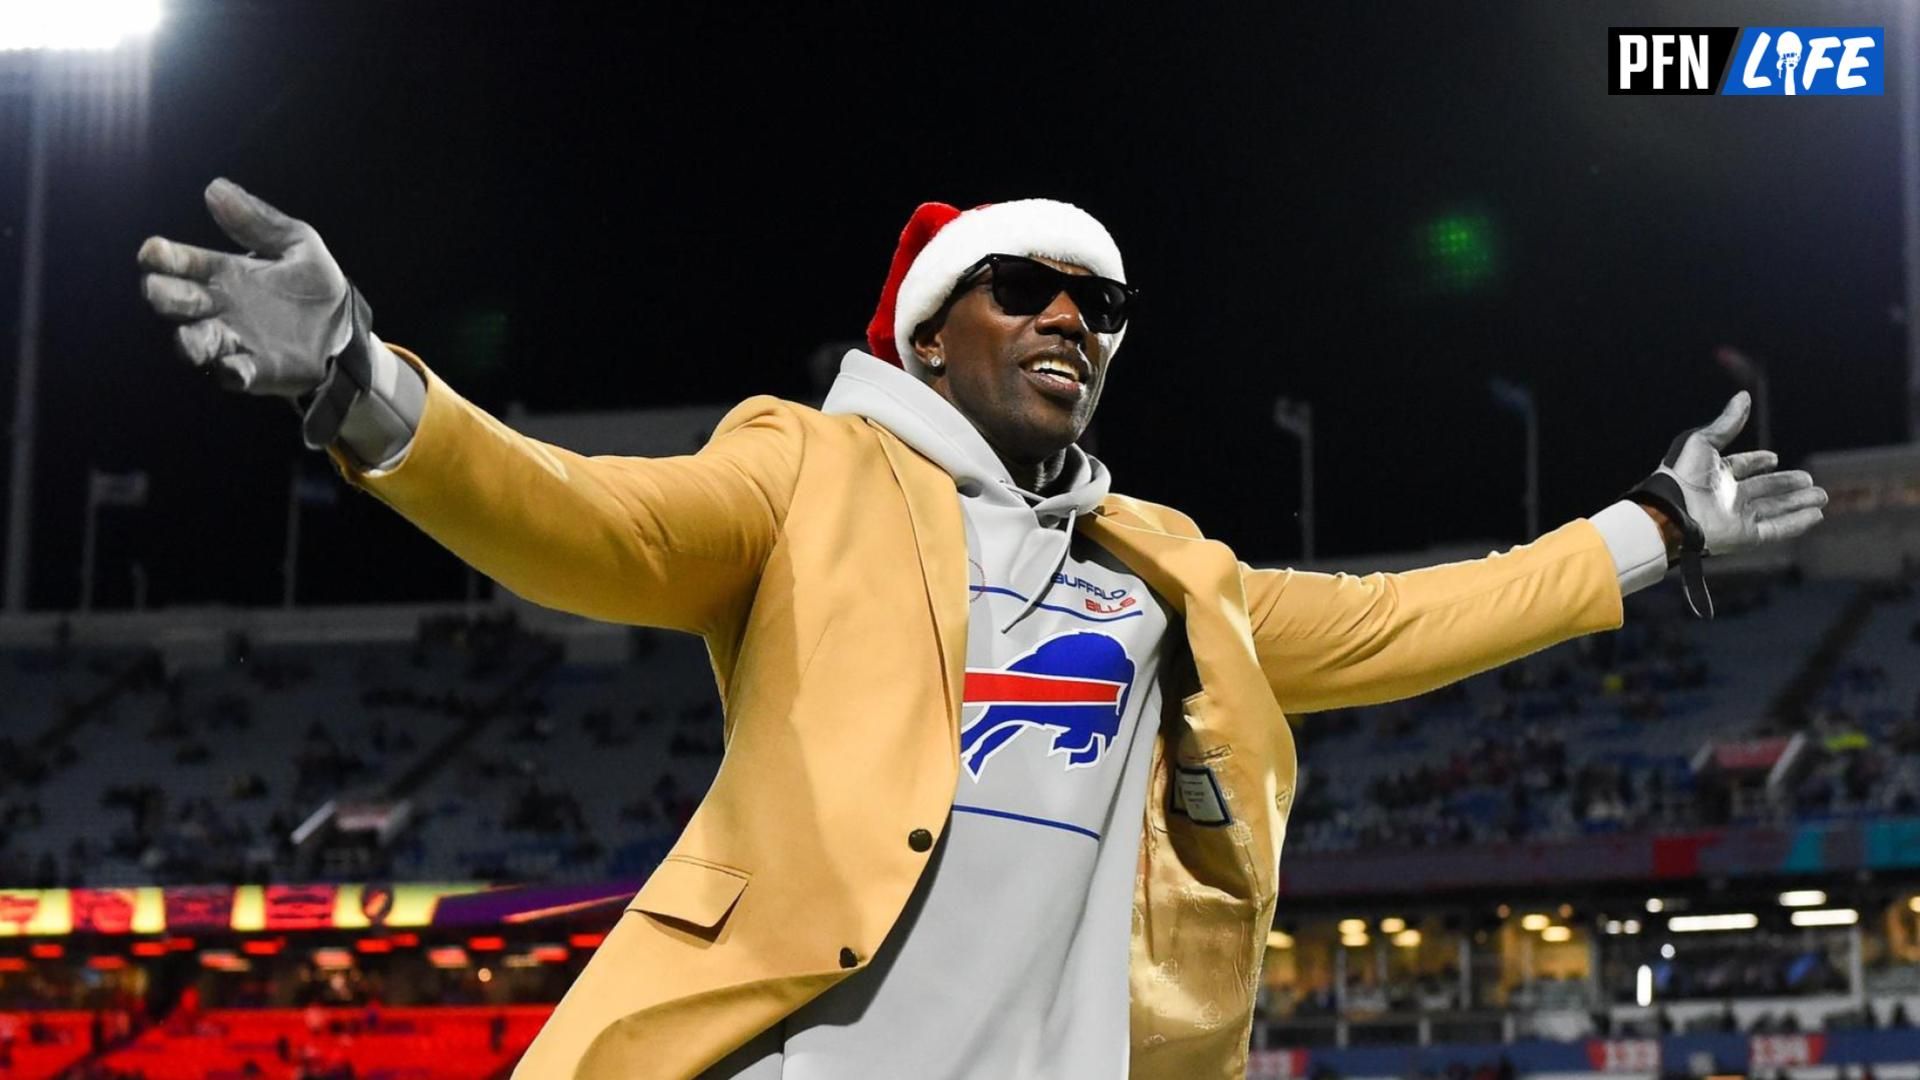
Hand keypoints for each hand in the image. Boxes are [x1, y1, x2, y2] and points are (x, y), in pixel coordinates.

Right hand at [137, 178, 353, 397]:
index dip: (164, 257)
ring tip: (188, 338)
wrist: (345, 331)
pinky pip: (234, 374)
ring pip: (197, 342)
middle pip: (179, 302)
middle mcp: (219, 307)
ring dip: (190, 341)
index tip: (153, 250)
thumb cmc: (314, 285)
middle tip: (156, 290)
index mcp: (224, 272)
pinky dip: (231, 372)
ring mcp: (234, 340)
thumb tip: (215, 187)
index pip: (183, 262)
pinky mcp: (254, 370)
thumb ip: (258, 222)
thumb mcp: (297, 243)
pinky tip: (234, 368)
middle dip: (165, 296)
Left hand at [1622, 392, 1826, 618]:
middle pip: (1764, 490)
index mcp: (1715, 474)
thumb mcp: (1703, 441)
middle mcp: (1727, 497)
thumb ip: (1726, 422)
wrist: (1673, 511)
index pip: (1741, 467)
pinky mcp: (1745, 536)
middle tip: (1810, 480)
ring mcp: (1737, 517)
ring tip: (1822, 496)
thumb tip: (1744, 396)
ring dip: (1799, 503)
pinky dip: (1797, 523)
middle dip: (1787, 485)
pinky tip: (1816, 515)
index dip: (1758, 462)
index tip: (1775, 458)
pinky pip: (1777, 530)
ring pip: (1775, 509)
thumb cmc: (1682, 474)